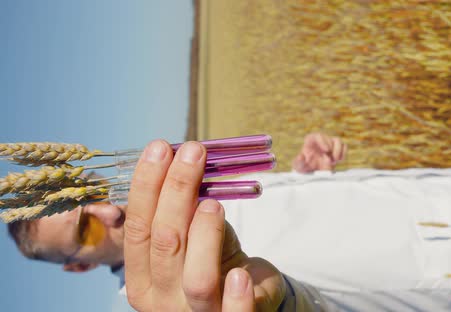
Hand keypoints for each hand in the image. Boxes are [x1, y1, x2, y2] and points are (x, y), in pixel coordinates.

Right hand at [124, 140, 285, 310]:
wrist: (247, 296)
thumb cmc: (214, 259)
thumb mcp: (193, 234)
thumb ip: (183, 208)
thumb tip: (181, 156)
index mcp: (142, 279)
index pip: (137, 229)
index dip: (147, 186)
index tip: (160, 148)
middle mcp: (163, 302)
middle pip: (165, 243)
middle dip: (177, 190)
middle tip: (193, 153)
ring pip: (197, 277)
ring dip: (205, 234)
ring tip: (215, 203)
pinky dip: (237, 296)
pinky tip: (240, 273)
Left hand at [292, 133, 346, 172]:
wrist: (312, 171)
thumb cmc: (304, 166)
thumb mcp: (299, 166)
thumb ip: (298, 162)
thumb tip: (301, 157)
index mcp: (311, 140)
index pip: (318, 136)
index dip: (323, 141)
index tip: (326, 150)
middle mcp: (321, 140)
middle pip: (330, 139)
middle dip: (331, 151)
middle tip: (329, 161)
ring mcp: (330, 143)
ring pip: (338, 141)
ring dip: (338, 151)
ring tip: (333, 161)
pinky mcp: (337, 148)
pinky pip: (344, 146)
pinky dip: (343, 153)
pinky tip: (338, 160)